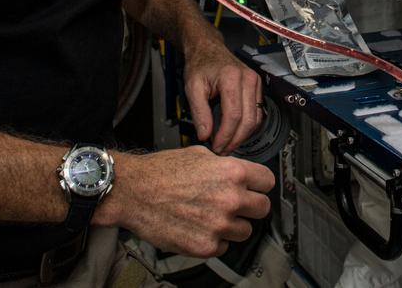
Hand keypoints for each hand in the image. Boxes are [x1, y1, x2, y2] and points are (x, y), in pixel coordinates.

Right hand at [104, 146, 273, 257]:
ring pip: (245, 231)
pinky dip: (214, 240)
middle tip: (237, 204)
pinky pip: (223, 247)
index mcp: (232, 172)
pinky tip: (199, 227)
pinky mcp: (205, 246)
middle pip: (263, 208)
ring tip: (212, 216)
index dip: (259, 184)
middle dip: (250, 206)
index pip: (268, 182)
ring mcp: (219, 225)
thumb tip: (239, 173)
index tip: (255, 188)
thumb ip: (225, 166)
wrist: (133, 192)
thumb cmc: (160, 172)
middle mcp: (230, 199)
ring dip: (233, 226)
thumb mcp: (199, 154)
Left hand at [183, 40, 262, 153]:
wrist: (208, 49)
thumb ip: (199, 112)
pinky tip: (235, 133)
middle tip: (222, 150)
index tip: (215, 146)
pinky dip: (248, 127)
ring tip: (227, 144)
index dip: (225, 135)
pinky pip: (257, 113)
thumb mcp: (192, 87)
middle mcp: (248, 79)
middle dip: (235, 140)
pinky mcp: (257, 87)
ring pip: (255, 119)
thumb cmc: (200, 64)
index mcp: (232, 78)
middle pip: (248, 120)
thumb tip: (205, 135)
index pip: (233, 115)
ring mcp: (255, 83)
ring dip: (242, 136)